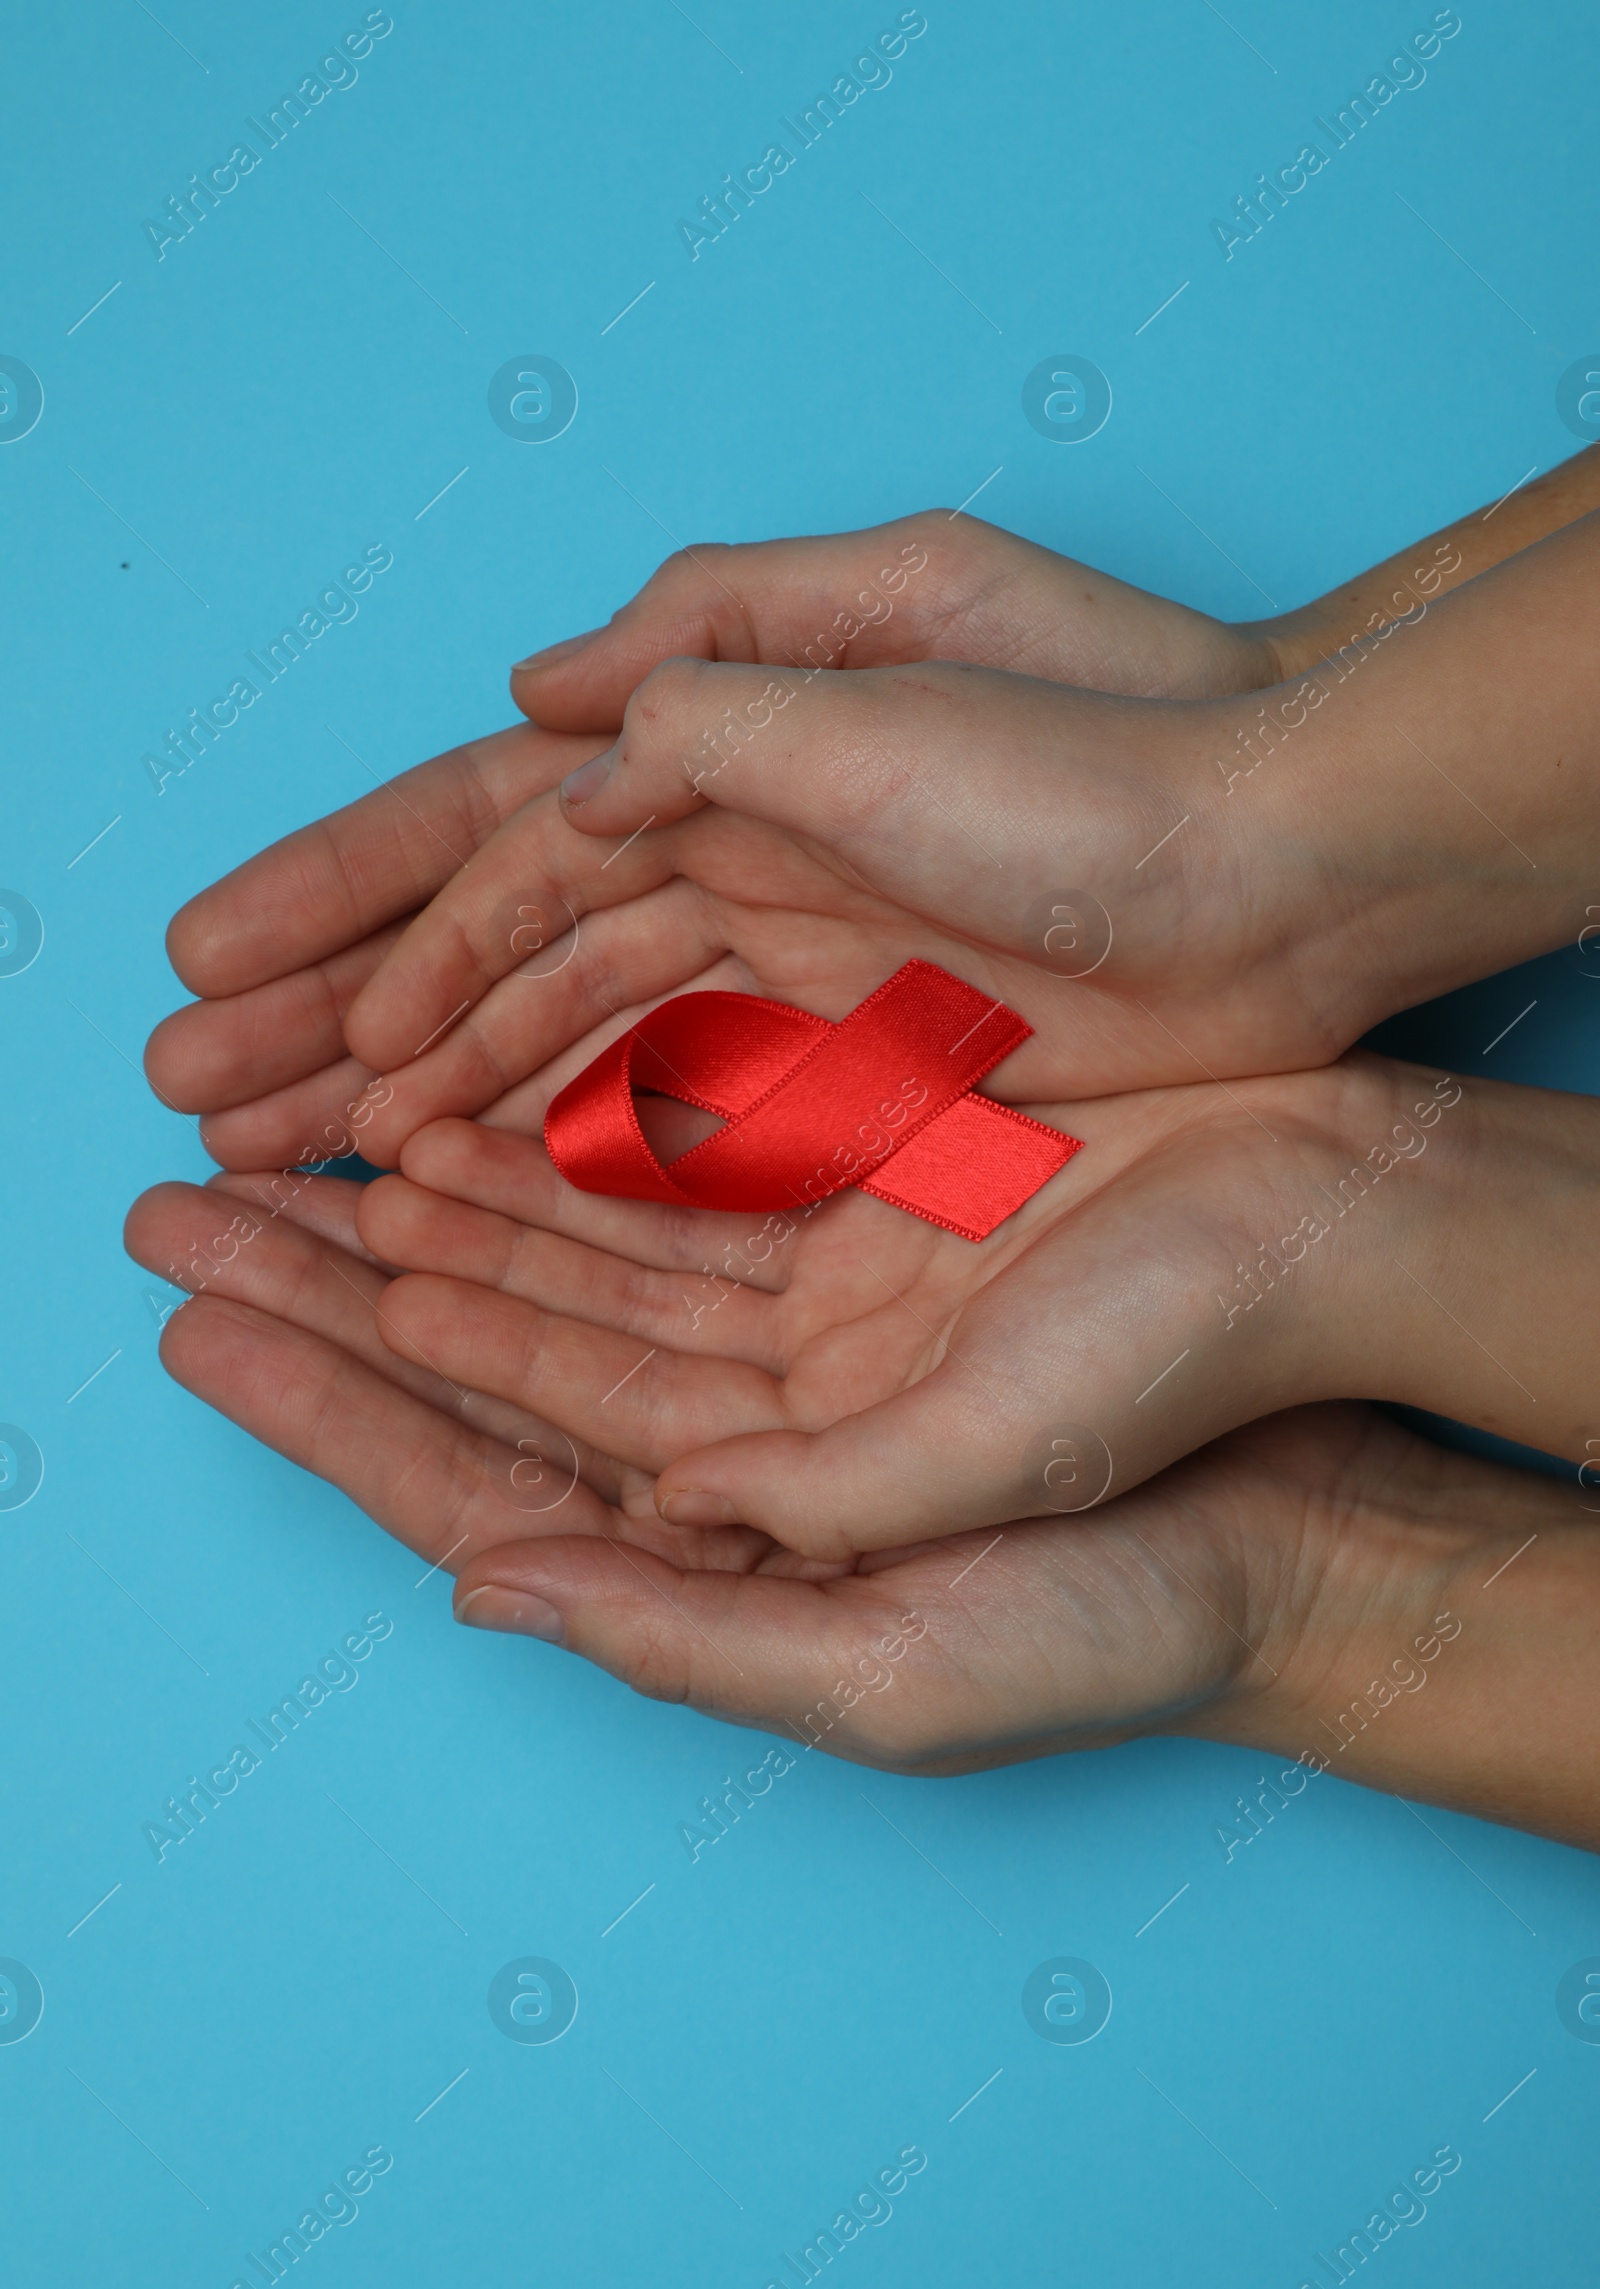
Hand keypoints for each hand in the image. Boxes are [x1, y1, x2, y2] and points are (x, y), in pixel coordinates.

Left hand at [118, 1164, 1599, 1845]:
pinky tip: (492, 1085)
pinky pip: (683, 1171)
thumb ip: (692, 1629)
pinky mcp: (864, 1227)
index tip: (192, 1316)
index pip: (472, 1473)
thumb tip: (491, 1591)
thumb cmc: (1129, 1609)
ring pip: (565, 1246)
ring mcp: (795, 1327)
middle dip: (330, 1281)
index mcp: (717, 1561)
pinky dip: (583, 1128)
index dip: (324, 1398)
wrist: (1308, 1469)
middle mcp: (732, 1441)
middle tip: (185, 1198)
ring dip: (432, 1189)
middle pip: (482, 1351)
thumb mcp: (905, 1658)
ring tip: (303, 1129)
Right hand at [331, 510, 1599, 1166]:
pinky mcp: (860, 1075)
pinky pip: (675, 1118)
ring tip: (316, 1170)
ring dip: (438, 1101)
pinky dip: (570, 1150)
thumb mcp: (890, 648)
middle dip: (355, 1019)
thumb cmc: (1106, 739)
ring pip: (568, 1046)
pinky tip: (474, 1199)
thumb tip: (541, 691)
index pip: (496, 838)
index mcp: (721, 751)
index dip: (365, 911)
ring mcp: (792, 976)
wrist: (1285, 864)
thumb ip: (702, 669)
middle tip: (214, 1097)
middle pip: (501, 953)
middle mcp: (733, 861)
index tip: (252, 992)